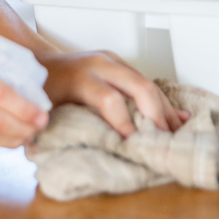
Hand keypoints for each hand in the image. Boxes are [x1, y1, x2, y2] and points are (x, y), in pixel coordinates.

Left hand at [42, 50, 189, 136]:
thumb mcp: (46, 109)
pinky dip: (162, 103)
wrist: (43, 61)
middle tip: (163, 143)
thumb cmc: (43, 88)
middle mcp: (100, 65)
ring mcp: (114, 62)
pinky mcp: (122, 64)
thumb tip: (70, 157)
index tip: (133, 147)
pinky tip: (175, 119)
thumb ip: (59, 130)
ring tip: (176, 137)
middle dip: (157, 116)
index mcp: (80, 77)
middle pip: (140, 87)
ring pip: (149, 84)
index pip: (110, 100)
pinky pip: (147, 82)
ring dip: (165, 111)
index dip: (125, 125)